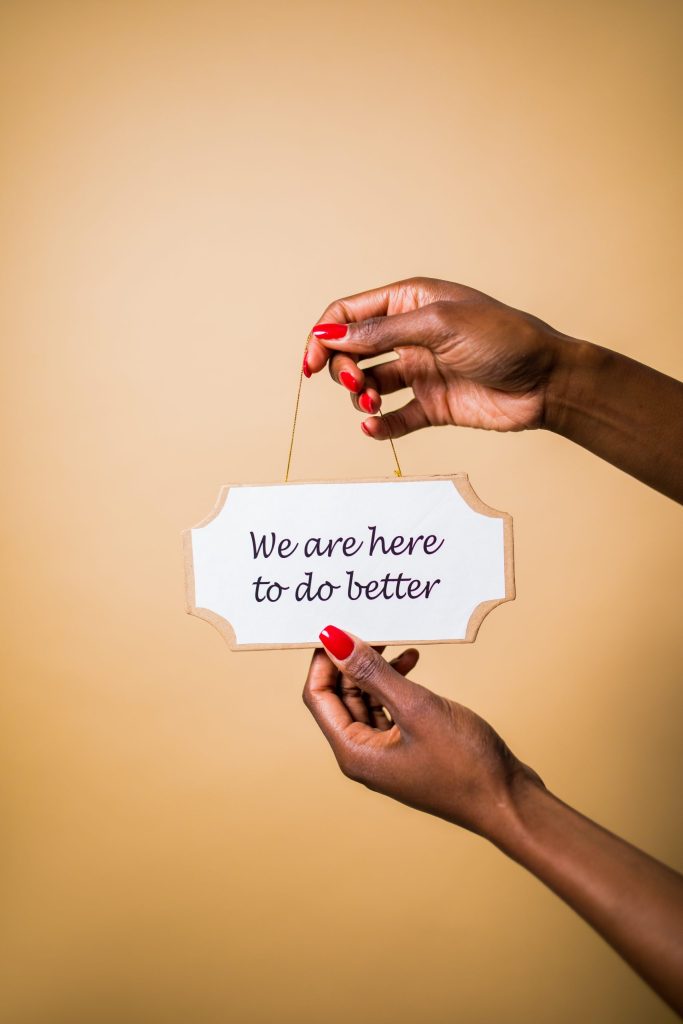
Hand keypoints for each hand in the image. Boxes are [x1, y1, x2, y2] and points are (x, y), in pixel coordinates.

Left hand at [303, 626, 541, 840]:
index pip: (317, 697)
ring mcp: (387, 754)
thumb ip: (373, 672)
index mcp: (354, 752)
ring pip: (367, 701)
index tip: (336, 626)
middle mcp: (364, 755)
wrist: (508, 801)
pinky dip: (397, 685)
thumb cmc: (464, 764)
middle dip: (351, 661)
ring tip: (395, 641)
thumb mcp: (416, 708)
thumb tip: (334, 641)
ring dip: (376, 670)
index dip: (323, 660)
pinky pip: (390, 709)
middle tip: (368, 626)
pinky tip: (413, 663)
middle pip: (340, 697)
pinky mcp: (409, 749)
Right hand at [305, 277, 571, 437]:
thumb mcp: (438, 325)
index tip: (310, 363)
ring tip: (375, 404)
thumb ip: (380, 332)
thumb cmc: (503, 339)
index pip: (348, 314)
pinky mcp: (431, 405)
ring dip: (361, 397)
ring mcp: (419, 372)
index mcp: (408, 303)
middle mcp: (409, 336)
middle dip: (343, 369)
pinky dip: (378, 426)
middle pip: (351, 351)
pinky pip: (393, 419)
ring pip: (368, 386)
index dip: (323, 335)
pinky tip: (373, 428)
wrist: (547, 381)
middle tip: (358, 383)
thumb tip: (328, 333)